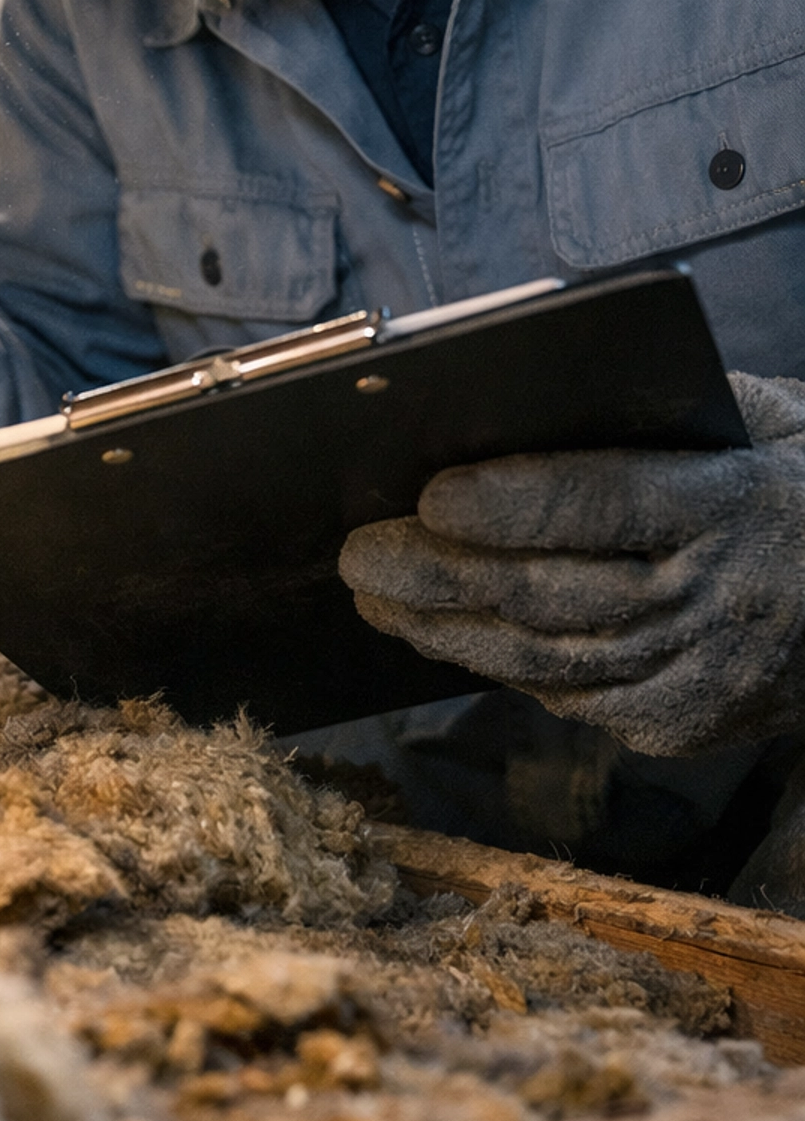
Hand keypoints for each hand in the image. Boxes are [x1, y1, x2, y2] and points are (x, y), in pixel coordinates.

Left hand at [338, 374, 804, 756]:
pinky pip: (568, 697)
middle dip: (440, 576)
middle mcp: (718, 599)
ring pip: (546, 659)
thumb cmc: (796, 482)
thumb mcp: (763, 420)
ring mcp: (700, 676)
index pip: (610, 502)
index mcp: (737, 504)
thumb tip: (522, 395)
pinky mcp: (682, 726)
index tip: (431, 495)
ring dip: (446, 631)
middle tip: (359, 553)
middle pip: (554, 593)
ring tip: (376, 596)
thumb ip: (660, 408)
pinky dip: (495, 666)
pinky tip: (441, 636)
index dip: (515, 505)